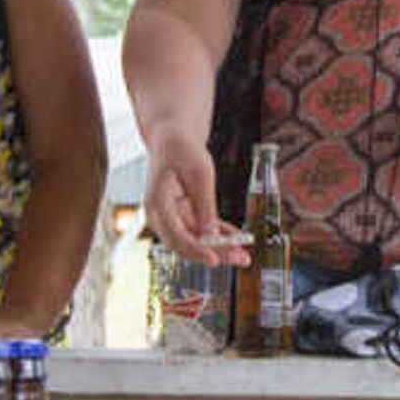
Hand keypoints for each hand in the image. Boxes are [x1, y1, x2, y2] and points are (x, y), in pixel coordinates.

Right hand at [143, 135, 239, 263]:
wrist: (173, 140)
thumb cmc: (182, 150)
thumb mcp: (199, 174)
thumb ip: (205, 206)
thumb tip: (212, 236)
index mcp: (156, 202)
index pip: (175, 235)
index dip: (196, 250)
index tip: (215, 260)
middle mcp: (159, 215)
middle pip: (185, 243)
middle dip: (214, 253)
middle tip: (241, 259)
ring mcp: (170, 217)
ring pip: (195, 240)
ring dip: (219, 247)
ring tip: (243, 255)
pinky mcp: (181, 216)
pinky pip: (200, 230)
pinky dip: (218, 235)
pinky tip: (236, 239)